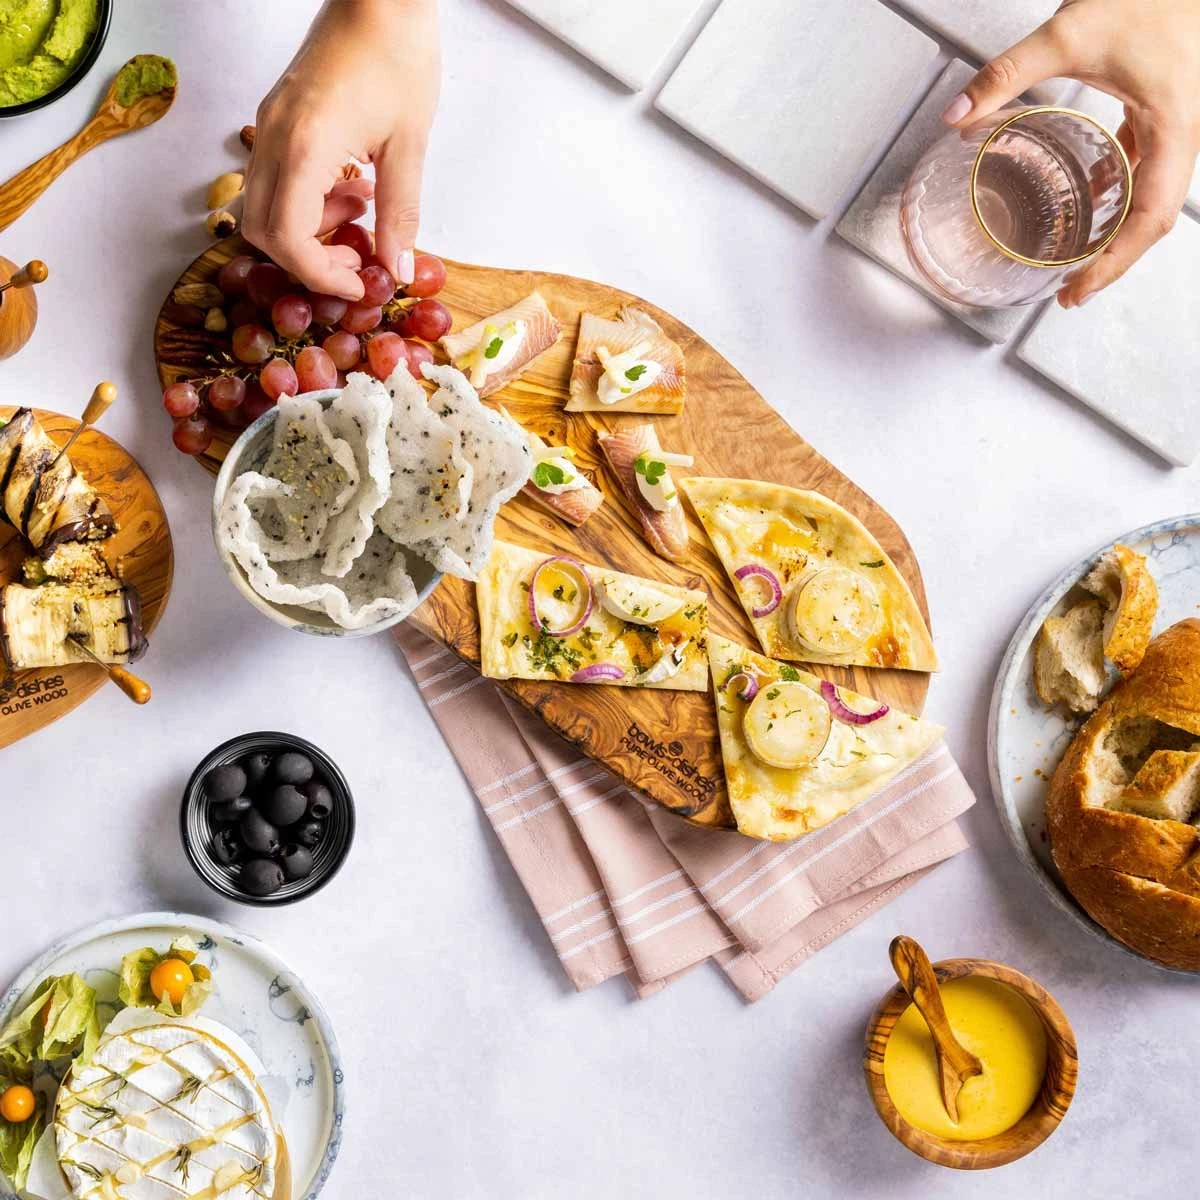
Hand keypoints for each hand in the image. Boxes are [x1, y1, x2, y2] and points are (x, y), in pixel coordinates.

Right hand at [244, 0, 439, 299]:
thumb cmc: (397, 56)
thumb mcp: (409, 145)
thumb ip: (400, 213)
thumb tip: (394, 269)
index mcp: (304, 147)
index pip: (287, 237)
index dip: (319, 274)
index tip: (356, 284)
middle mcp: (273, 137)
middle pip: (261, 229)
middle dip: (307, 259)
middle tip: (355, 262)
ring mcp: (269, 125)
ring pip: (262, 206)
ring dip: (307, 228)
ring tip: (360, 212)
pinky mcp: (276, 117)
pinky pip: (273, 177)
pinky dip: (305, 200)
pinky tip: (350, 187)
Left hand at [941, 0, 1199, 307]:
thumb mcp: (1067, 33)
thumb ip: (1006, 74)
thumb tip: (958, 115)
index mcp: (1173, 125)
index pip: (1151, 217)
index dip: (1116, 263)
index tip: (1079, 289)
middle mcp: (1184, 132)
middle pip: (1154, 219)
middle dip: (1113, 262)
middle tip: (1070, 292)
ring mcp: (1176, 124)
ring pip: (1153, 197)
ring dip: (1117, 234)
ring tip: (1077, 261)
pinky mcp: (1162, 112)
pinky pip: (1147, 168)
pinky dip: (1119, 194)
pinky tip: (1091, 199)